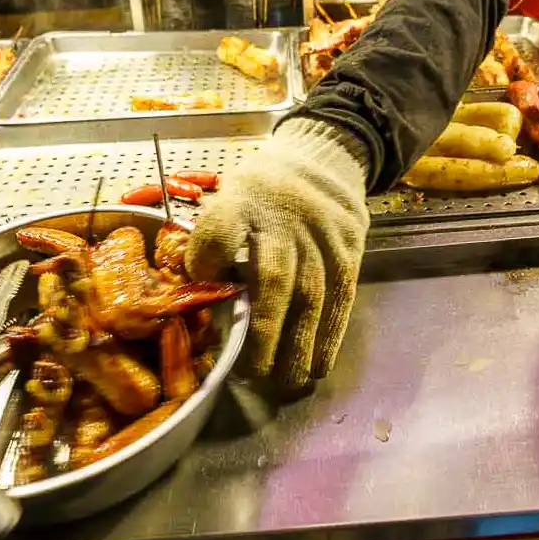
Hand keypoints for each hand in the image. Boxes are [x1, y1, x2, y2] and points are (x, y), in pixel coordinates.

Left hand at [187, 119, 369, 389]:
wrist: (322, 159)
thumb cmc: (262, 194)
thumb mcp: (227, 197)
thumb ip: (209, 242)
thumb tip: (190, 294)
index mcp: (241, 202)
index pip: (221, 228)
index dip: (208, 257)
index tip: (199, 284)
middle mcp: (282, 218)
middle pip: (272, 277)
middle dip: (262, 330)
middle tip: (251, 374)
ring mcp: (320, 236)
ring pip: (310, 295)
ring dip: (298, 344)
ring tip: (284, 380)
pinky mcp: (348, 251)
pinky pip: (340, 298)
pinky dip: (329, 335)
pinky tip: (318, 365)